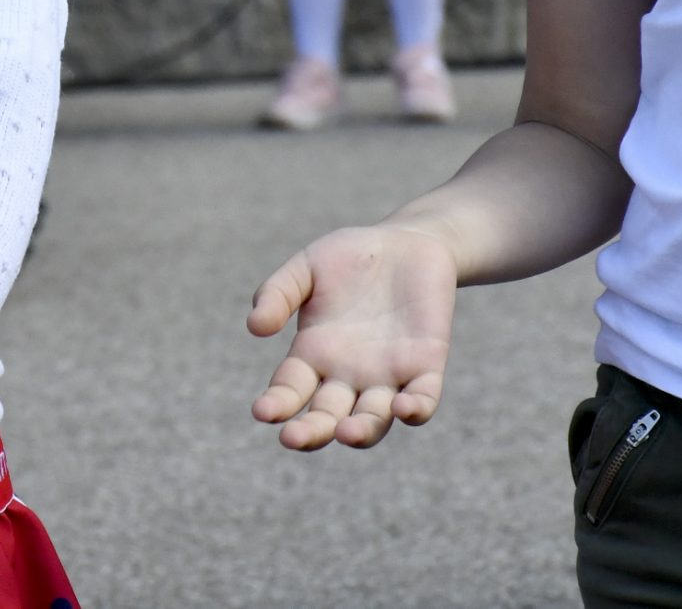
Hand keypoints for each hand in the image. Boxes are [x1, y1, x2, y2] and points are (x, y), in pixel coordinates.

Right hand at [248, 223, 458, 449]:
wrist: (407, 243)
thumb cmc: (350, 257)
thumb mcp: (305, 268)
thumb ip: (277, 293)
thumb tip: (255, 327)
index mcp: (313, 355)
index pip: (290, 391)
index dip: (276, 405)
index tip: (262, 412)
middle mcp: (347, 375)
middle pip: (327, 418)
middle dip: (310, 432)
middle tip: (293, 438)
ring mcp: (387, 375)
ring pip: (373, 420)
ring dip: (361, 432)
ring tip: (346, 433)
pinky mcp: (426, 365)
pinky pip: (423, 399)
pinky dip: (415, 409)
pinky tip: (402, 407)